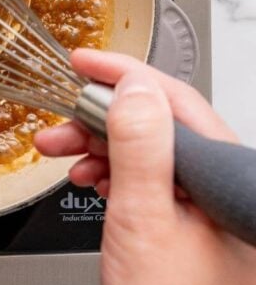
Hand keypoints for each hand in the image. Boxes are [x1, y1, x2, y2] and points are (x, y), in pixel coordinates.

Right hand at [34, 49, 255, 284]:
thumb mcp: (144, 221)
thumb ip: (141, 149)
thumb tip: (132, 87)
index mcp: (227, 179)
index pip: (175, 102)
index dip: (123, 76)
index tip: (83, 63)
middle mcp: (223, 187)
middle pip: (159, 125)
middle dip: (100, 119)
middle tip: (58, 121)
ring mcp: (207, 206)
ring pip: (149, 151)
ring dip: (101, 146)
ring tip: (63, 155)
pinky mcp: (187, 221)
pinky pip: (149, 178)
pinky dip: (114, 172)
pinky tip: (93, 179)